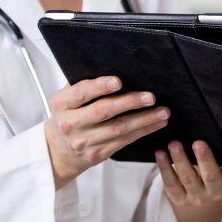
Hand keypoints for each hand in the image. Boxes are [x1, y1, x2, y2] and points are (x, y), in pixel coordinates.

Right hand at [45, 76, 169, 189]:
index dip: (99, 87)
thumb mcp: (67, 99)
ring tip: (163, 111)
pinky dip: (144, 131)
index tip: (118, 81)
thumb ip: (84, 85)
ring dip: (145, 119)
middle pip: (103, 112)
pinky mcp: (98, 153)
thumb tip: (114, 67)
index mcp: (62, 104)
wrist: (59, 151)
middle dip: (129, 103)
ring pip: (119, 129)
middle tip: (150, 96)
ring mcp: (85, 141)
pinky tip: (157, 123)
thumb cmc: (68, 116)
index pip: (81, 93)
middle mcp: (71, 123)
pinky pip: (125, 141)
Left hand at [156, 140, 221, 221]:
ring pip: (188, 178)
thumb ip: (220, 149)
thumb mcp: (221, 161)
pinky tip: (160, 153)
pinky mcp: (180, 198)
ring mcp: (198, 197)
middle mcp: (216, 191)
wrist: (198, 190)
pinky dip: (164, 167)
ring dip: (180, 160)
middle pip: (211, 176)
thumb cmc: (213, 166)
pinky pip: (171, 183)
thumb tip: (209, 125)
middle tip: (198, 143)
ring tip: (174, 144)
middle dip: (204, 159)